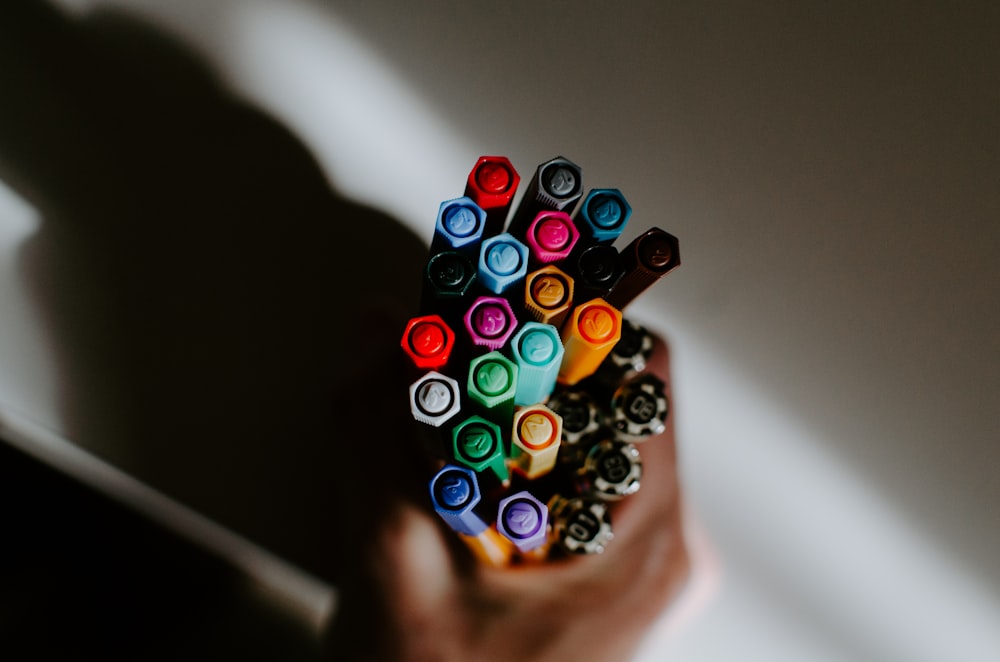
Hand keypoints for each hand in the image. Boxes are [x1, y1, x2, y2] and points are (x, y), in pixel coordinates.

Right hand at [325, 335, 689, 660]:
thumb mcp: (391, 564)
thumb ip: (377, 433)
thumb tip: (375, 328)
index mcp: (644, 544)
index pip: (644, 374)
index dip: (576, 317)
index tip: (512, 289)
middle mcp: (663, 550)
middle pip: (620, 401)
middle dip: (535, 358)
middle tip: (461, 337)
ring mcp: (638, 568)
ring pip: (595, 439)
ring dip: (522, 403)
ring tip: (453, 395)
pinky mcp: (607, 580)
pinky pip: (580, 482)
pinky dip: (522, 450)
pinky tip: (467, 457)